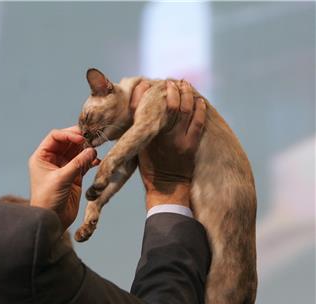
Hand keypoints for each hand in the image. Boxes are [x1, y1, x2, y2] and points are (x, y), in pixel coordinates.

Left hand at [29, 126, 98, 229]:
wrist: (52, 220)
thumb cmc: (48, 200)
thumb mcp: (62, 179)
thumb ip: (77, 163)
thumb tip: (92, 150)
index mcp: (42, 157)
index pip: (55, 136)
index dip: (68, 134)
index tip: (81, 138)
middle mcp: (52, 160)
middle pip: (67, 142)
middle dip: (80, 140)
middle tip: (93, 140)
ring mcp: (64, 167)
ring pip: (77, 152)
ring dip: (86, 150)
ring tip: (95, 151)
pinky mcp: (74, 176)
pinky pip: (84, 163)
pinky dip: (90, 161)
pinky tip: (97, 161)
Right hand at [134, 80, 206, 208]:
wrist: (167, 187)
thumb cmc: (150, 168)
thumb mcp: (139, 148)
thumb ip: (139, 130)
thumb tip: (139, 108)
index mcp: (148, 137)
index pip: (147, 109)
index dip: (148, 93)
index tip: (150, 83)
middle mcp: (164, 137)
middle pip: (171, 106)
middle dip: (172, 90)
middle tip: (171, 81)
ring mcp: (180, 141)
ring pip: (186, 110)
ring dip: (186, 95)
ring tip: (184, 85)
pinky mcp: (191, 145)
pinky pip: (198, 122)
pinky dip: (199, 109)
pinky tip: (199, 100)